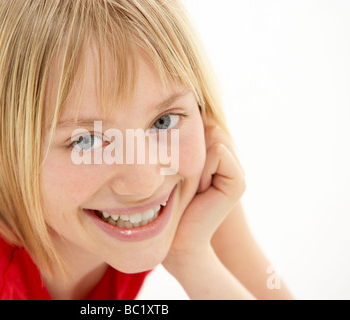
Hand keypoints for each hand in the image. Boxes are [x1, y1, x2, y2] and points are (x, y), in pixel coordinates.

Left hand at [164, 117, 245, 268]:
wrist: (178, 239)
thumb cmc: (168, 202)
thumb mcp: (172, 165)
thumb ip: (182, 138)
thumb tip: (184, 105)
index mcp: (213, 153)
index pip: (202, 119)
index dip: (183, 136)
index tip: (175, 167)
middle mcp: (228, 158)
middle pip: (207, 123)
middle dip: (189, 147)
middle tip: (185, 178)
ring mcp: (236, 169)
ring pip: (212, 134)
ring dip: (193, 159)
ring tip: (191, 184)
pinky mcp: (238, 181)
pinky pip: (218, 151)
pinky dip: (202, 168)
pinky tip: (199, 190)